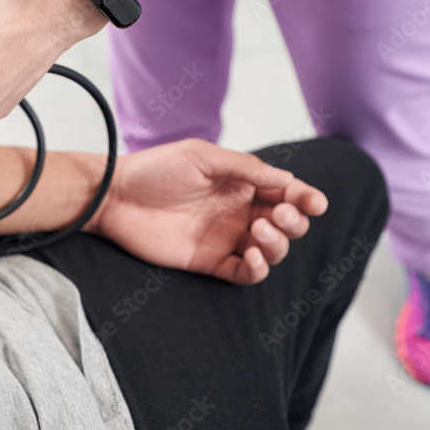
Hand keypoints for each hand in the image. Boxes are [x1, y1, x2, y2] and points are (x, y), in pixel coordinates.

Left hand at [85, 139, 327, 284]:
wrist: (114, 197)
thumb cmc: (154, 169)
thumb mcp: (202, 157)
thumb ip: (245, 168)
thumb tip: (287, 178)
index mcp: (240, 184)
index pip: (284, 192)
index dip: (305, 198)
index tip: (315, 203)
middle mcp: (238, 212)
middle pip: (285, 224)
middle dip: (293, 221)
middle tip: (276, 214)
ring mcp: (224, 238)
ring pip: (271, 250)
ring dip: (278, 244)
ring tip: (258, 230)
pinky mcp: (208, 261)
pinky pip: (244, 273)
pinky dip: (258, 269)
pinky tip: (252, 256)